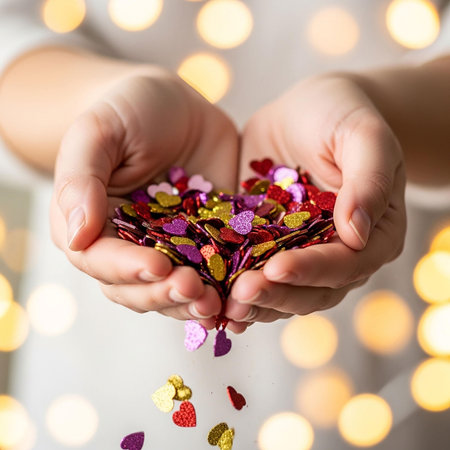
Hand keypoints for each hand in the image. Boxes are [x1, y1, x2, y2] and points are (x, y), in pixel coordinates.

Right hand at [51, 69, 238, 322]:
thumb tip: (76, 235)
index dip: (127, 269)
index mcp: (93, 225)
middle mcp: (129, 246)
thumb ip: (81, 180)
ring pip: (174, 291)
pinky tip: (241, 305)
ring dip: (194, 303)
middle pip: (138, 287)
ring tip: (218, 306)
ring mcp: (170, 249)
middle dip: (165, 294)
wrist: (180, 108)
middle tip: (195, 289)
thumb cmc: (130, 111)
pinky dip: (226, 293)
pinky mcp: (206, 245)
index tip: (157, 266)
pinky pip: (214, 275)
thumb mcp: (99, 132)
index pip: (101, 260)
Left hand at [225, 75, 406, 332]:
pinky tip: (210, 299)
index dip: (312, 270)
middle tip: (240, 294)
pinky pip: (252, 273)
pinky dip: (233, 289)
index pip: (346, 264)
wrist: (305, 112)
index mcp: (373, 234)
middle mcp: (337, 253)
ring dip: (253, 302)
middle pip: (311, 290)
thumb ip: (369, 179)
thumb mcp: (362, 135)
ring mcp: (299, 253)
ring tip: (220, 304)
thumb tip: (358, 234)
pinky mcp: (265, 245)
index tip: (277, 268)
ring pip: (281, 291)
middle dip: (276, 294)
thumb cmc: (341, 115)